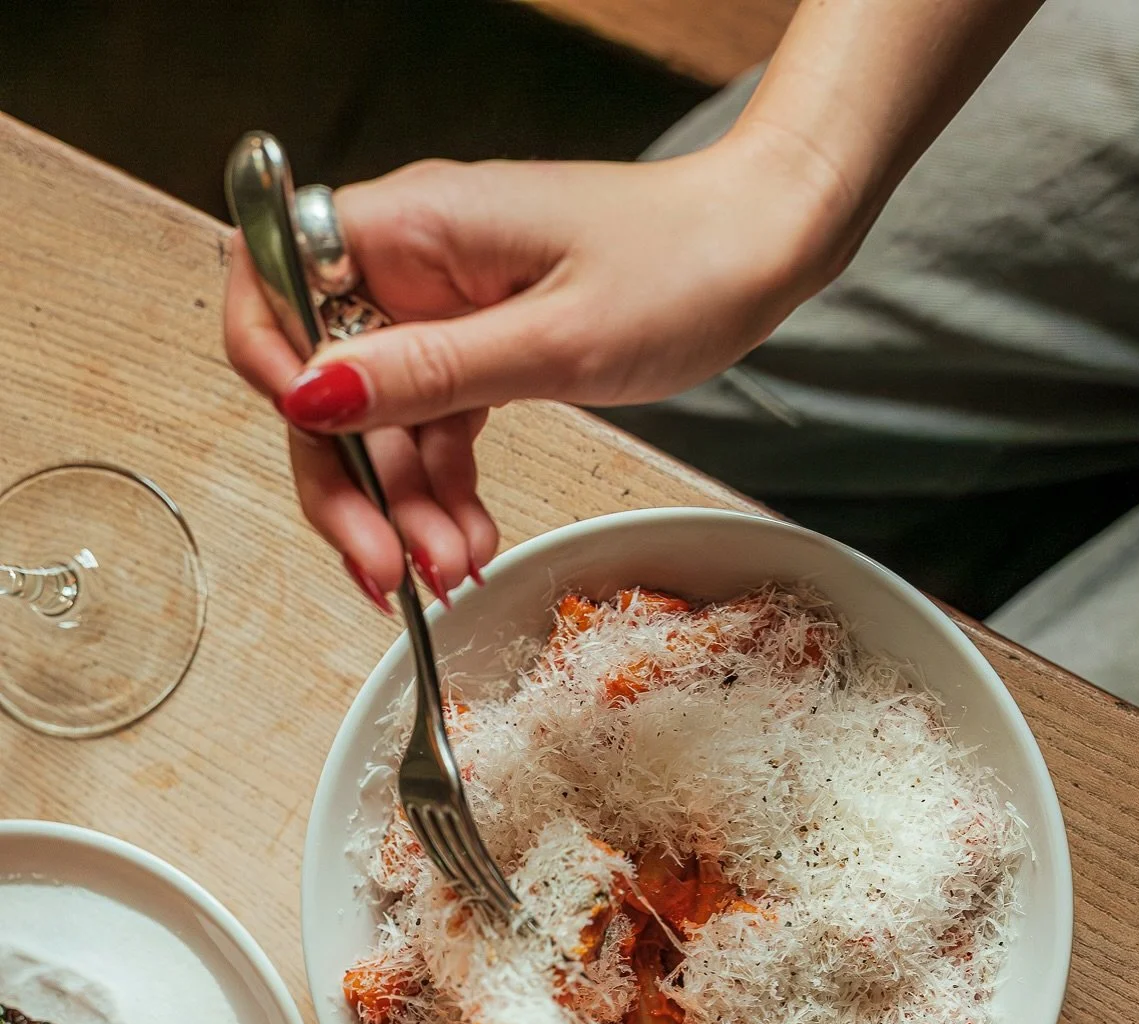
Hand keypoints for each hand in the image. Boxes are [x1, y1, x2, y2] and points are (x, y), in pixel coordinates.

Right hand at [223, 129, 852, 599]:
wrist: (760, 249)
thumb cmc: (679, 267)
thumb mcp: (553, 341)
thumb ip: (428, 375)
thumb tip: (309, 395)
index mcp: (411, 227)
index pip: (274, 282)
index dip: (271, 368)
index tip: (309, 444)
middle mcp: (412, 264)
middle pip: (326, 382)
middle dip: (349, 485)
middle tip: (384, 571)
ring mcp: (445, 309)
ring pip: (383, 425)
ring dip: (406, 510)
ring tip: (452, 573)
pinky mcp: (482, 347)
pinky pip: (435, 431)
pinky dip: (445, 494)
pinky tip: (469, 546)